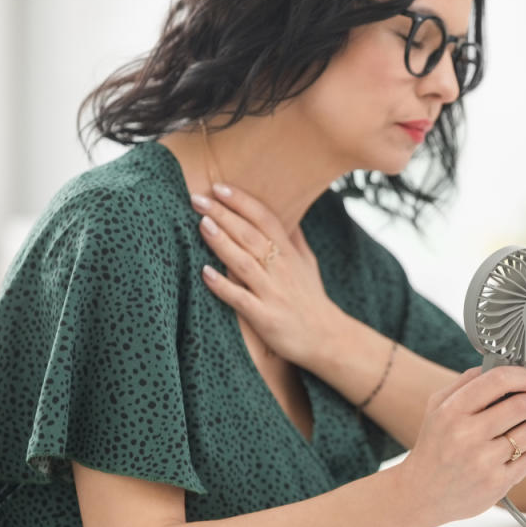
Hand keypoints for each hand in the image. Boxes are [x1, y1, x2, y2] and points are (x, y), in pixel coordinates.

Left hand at [190, 183, 343, 365]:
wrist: (328, 339)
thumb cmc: (312, 300)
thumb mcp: (308, 263)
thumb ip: (294, 238)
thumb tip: (287, 214)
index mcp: (289, 253)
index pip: (265, 219)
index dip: (242, 202)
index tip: (219, 187)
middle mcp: (280, 268)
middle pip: (250, 235)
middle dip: (223, 214)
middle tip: (197, 198)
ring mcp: (273, 293)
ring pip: (243, 262)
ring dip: (222, 243)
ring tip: (202, 224)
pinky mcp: (265, 317)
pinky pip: (240, 299)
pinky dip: (223, 286)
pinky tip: (205, 273)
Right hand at [397, 366, 525, 524]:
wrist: (421, 494)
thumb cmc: (434, 446)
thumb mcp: (436, 408)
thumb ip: (464, 383)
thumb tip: (496, 366)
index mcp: (451, 410)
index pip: (497, 380)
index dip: (522, 375)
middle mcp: (466, 435)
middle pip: (521, 406)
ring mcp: (482, 461)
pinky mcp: (496, 484)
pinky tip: (517, 451)